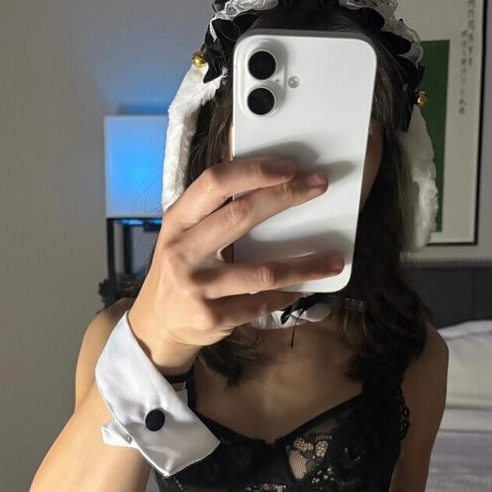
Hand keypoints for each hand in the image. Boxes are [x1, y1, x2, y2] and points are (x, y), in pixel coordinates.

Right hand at [127, 155, 343, 366]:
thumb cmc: (180, 270)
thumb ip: (212, 211)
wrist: (158, 324)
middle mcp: (184, 252)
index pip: (214, 183)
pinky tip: (301, 288)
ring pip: (263, 272)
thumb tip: (267, 183)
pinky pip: (261, 303)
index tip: (289, 167)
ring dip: (305, 265)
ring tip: (333, 260)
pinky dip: (287, 295)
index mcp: (177, 222)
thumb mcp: (183, 234)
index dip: (254, 171)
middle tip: (318, 186)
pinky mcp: (213, 317)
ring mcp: (198, 287)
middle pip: (241, 217)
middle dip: (286, 197)